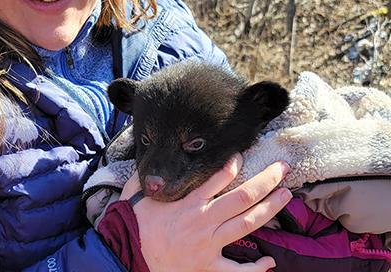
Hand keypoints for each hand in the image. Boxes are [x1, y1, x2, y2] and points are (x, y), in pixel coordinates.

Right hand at [120, 153, 291, 271]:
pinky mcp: (207, 267)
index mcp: (187, 203)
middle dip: (266, 181)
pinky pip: (236, 270)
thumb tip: (149, 158)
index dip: (233, 165)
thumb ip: (144, 175)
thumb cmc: (133, 224)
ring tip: (286, 196)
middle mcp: (202, 221)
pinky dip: (254, 268)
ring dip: (269, 209)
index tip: (243, 155)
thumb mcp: (135, 194)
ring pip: (246, 225)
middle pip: (242, 198)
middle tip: (283, 169)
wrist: (128, 256)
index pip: (216, 178)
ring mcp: (208, 245)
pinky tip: (269, 262)